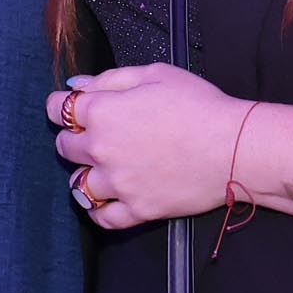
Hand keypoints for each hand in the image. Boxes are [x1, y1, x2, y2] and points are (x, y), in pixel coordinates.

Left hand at [45, 62, 245, 229]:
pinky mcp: (138, 209)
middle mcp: (102, 149)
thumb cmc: (199, 104)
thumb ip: (111, 79)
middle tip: (96, 135)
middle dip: (75, 137)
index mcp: (102, 111)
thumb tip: (79, 85)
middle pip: (64, 147)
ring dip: (86, 174)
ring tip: (104, 168)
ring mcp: (118, 183)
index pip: (56, 109)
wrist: (235, 146)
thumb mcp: (154, 75)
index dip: (63, 106)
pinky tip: (107, 199)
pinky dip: (100, 210)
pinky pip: (102, 218)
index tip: (73, 108)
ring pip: (78, 184)